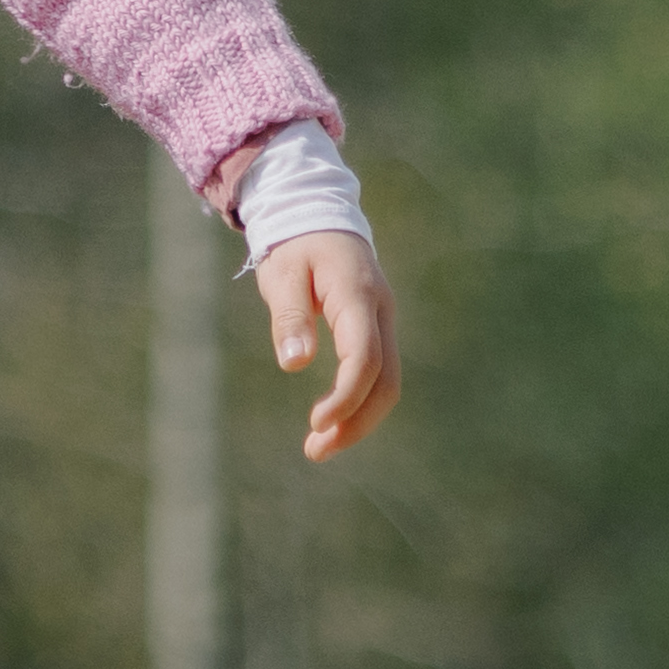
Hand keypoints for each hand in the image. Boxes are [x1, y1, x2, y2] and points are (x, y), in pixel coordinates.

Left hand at [260, 232, 401, 460]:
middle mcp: (381, 311)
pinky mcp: (377, 329)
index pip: (364, 357)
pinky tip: (333, 422)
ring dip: (359, 419)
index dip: (346, 396)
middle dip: (356, 421)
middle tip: (316, 451)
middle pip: (386, 379)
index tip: (316, 422)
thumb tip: (295, 364)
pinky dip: (360, 402)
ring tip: (320, 447)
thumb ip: (290, 317)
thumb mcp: (281, 275)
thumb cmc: (295, 246)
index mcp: (357, 295)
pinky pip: (378, 372)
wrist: (319, 216)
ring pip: (387, 381)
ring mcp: (384, 321)